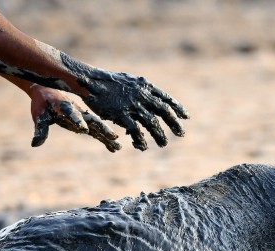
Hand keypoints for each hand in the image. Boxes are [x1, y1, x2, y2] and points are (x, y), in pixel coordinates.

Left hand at [29, 85, 121, 151]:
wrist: (48, 90)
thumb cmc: (42, 103)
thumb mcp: (39, 115)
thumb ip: (40, 130)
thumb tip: (35, 144)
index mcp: (65, 107)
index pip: (72, 114)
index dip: (77, 121)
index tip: (84, 129)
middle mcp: (78, 111)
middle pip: (92, 120)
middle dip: (102, 129)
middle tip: (113, 137)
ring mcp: (84, 117)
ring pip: (98, 126)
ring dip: (107, 136)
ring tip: (117, 147)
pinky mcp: (86, 122)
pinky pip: (97, 131)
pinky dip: (105, 139)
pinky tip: (113, 148)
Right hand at [70, 63, 188, 150]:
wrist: (89, 80)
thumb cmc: (106, 81)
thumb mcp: (127, 82)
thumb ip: (139, 92)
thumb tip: (147, 101)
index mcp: (144, 85)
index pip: (166, 98)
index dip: (177, 108)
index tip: (186, 117)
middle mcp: (141, 95)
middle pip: (164, 111)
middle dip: (174, 123)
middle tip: (181, 134)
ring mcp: (132, 105)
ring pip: (152, 123)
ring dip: (159, 135)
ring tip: (163, 144)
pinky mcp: (122, 115)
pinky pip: (136, 131)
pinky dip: (140, 140)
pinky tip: (142, 146)